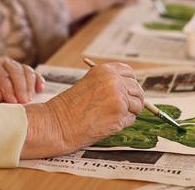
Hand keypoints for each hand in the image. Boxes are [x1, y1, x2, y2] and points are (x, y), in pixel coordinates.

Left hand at [0, 56, 43, 103]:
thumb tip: (1, 95)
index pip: (1, 76)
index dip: (8, 89)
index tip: (13, 102)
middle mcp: (4, 61)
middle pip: (16, 72)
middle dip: (20, 88)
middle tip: (24, 102)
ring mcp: (15, 64)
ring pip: (26, 71)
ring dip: (29, 86)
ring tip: (29, 100)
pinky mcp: (24, 70)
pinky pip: (34, 73)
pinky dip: (38, 80)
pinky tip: (40, 90)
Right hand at [21, 62, 143, 157]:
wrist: (57, 124)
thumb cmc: (69, 107)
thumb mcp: (89, 84)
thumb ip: (108, 84)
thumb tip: (129, 91)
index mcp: (105, 71)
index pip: (129, 73)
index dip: (130, 83)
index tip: (128, 91)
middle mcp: (114, 81)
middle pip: (137, 89)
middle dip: (133, 100)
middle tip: (122, 109)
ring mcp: (119, 98)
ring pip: (137, 105)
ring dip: (129, 112)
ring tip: (110, 116)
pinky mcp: (120, 115)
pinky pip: (131, 119)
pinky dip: (123, 123)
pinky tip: (107, 123)